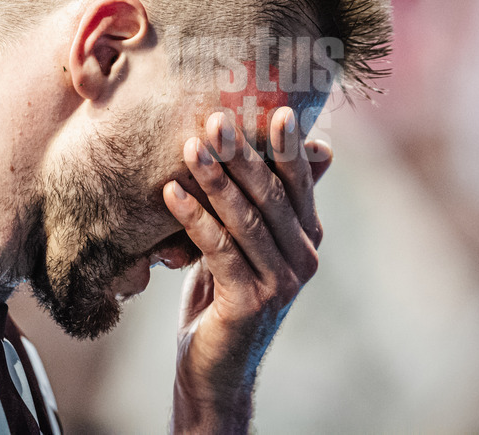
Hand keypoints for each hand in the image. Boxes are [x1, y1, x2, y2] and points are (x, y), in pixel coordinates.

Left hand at [162, 107, 331, 433]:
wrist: (215, 367)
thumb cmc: (225, 294)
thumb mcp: (246, 242)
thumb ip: (261, 202)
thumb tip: (285, 149)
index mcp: (308, 235)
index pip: (299, 182)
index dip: (288, 146)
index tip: (277, 110)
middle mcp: (305, 256)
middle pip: (272, 195)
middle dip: (243, 154)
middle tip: (217, 119)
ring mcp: (282, 281)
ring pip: (246, 219)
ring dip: (214, 179)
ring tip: (188, 147)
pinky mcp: (252, 301)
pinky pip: (220, 249)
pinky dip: (194, 218)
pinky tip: (169, 193)